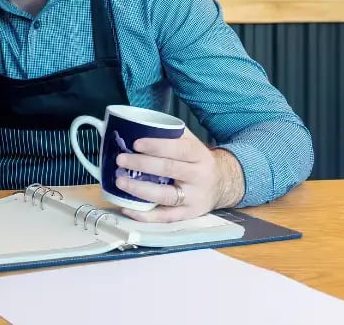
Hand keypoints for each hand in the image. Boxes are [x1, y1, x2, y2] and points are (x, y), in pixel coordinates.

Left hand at [112, 132, 244, 222]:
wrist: (223, 184)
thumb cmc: (198, 160)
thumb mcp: (192, 143)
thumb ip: (171, 134)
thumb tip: (138, 126)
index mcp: (199, 155)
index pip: (178, 149)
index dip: (157, 146)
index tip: (136, 144)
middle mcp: (198, 176)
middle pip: (169, 170)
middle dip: (142, 164)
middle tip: (121, 160)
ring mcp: (193, 198)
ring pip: (165, 195)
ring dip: (140, 189)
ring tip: (120, 181)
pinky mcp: (188, 214)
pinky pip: (164, 217)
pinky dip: (145, 215)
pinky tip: (127, 208)